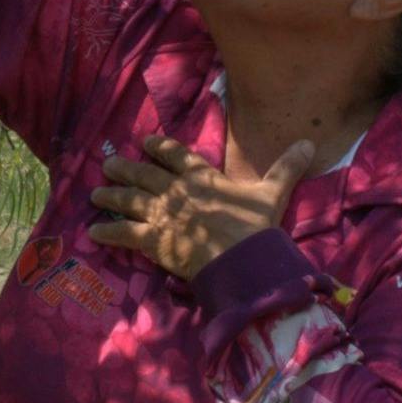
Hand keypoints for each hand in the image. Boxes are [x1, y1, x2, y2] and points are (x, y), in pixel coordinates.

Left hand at [87, 131, 316, 282]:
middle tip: (107, 163)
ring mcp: (162, 214)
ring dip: (110, 196)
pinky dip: (106, 232)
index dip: (159, 148)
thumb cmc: (256, 227)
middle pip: (144, 174)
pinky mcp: (153, 240)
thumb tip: (310, 144)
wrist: (242, 260)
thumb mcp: (272, 193)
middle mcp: (176, 191)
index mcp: (202, 177)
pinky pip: (124, 233)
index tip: (145, 142)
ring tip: (95, 193)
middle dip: (124, 168)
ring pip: (128, 200)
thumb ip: (286, 168)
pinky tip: (91, 232)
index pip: (175, 155)